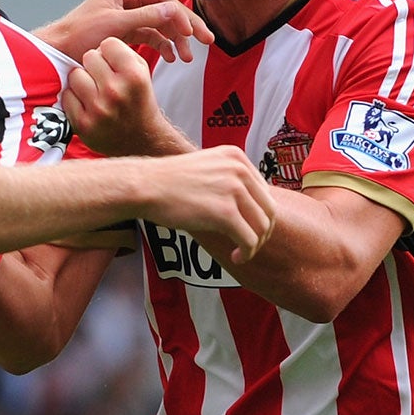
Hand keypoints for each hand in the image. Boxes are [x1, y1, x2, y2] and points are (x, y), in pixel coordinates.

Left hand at [37, 0, 214, 61]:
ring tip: (187, 58)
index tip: (193, 34)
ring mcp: (128, 13)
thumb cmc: (79, 35)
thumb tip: (177, 11)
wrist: (58, 52)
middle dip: (186, 27)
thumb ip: (147, 17)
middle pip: (167, 10)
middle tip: (207, 41)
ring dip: (176, 40)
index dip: (182, 15)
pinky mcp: (126, 30)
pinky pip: (152, 35)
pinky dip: (163, 45)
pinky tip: (172, 57)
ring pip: (162, 24)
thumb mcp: (115, 25)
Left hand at [65, 36, 191, 156]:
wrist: (141, 139)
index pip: (108, 43)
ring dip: (83, 80)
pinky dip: (75, 98)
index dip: (111, 51)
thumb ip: (125, 51)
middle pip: (90, 56)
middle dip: (96, 64)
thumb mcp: (142, 72)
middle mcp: (116, 91)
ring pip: (76, 74)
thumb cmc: (138, 99)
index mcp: (134, 76)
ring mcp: (98, 109)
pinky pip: (68, 95)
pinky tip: (88, 104)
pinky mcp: (83, 123)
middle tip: (104, 77)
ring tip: (96, 90)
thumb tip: (103, 36)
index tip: (115, 62)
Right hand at [145, 148, 277, 264]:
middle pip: (268, 210)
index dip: (260, 215)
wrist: (145, 186)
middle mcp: (239, 170)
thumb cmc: (168, 183)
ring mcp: (233, 190)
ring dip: (254, 245)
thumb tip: (250, 208)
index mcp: (236, 157)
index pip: (264, 191)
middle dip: (263, 232)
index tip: (251, 228)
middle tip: (250, 245)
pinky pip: (249, 240)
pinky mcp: (225, 213)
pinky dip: (246, 253)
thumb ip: (229, 180)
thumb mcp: (206, 168)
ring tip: (241, 252)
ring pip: (261, 227)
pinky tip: (236, 257)